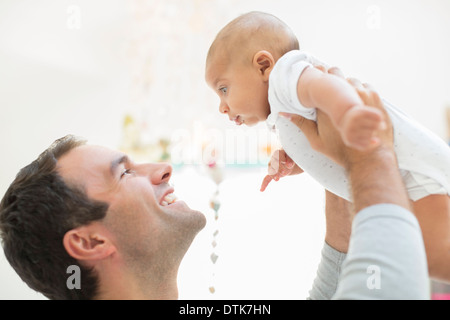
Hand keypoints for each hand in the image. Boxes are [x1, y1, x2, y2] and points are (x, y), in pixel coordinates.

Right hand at [260, 149, 302, 191]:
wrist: (293, 161)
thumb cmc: (294, 157)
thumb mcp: (294, 156)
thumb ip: (291, 159)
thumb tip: (288, 165)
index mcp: (279, 152)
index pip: (278, 155)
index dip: (282, 160)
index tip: (289, 165)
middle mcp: (273, 159)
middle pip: (273, 163)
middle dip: (278, 168)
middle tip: (284, 173)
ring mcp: (272, 167)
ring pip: (270, 171)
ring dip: (274, 175)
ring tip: (277, 179)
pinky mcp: (273, 174)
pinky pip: (267, 178)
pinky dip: (264, 184)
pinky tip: (262, 190)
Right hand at [279, 71, 393, 168]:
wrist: (368, 160)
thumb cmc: (340, 152)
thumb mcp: (316, 140)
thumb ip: (300, 124)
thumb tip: (282, 113)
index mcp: (327, 103)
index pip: (323, 76)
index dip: (320, 73)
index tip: (318, 73)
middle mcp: (345, 95)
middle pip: (337, 73)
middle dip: (334, 76)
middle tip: (331, 85)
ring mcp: (363, 96)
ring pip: (353, 80)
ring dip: (349, 85)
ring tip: (347, 97)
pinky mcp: (376, 100)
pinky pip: (367, 88)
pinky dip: (363, 92)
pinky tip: (360, 103)